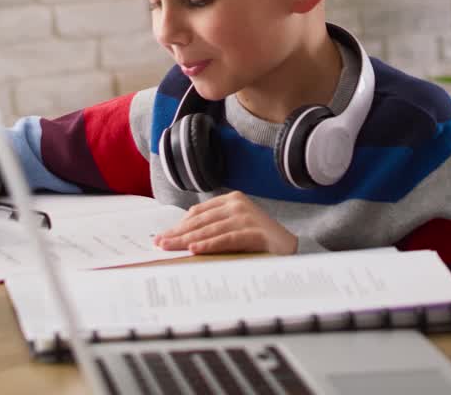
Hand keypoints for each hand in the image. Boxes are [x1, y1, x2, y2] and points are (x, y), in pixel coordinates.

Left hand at [155, 191, 298, 255]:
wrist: (291, 248)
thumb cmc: (259, 240)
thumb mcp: (235, 227)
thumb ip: (213, 227)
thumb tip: (181, 238)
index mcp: (232, 199)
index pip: (198, 212)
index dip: (179, 225)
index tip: (163, 237)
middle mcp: (238, 204)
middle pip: (201, 220)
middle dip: (178, 233)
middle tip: (160, 244)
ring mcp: (247, 217)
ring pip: (210, 230)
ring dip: (187, 240)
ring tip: (170, 248)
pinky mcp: (255, 232)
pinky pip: (226, 239)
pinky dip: (209, 245)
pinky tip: (195, 250)